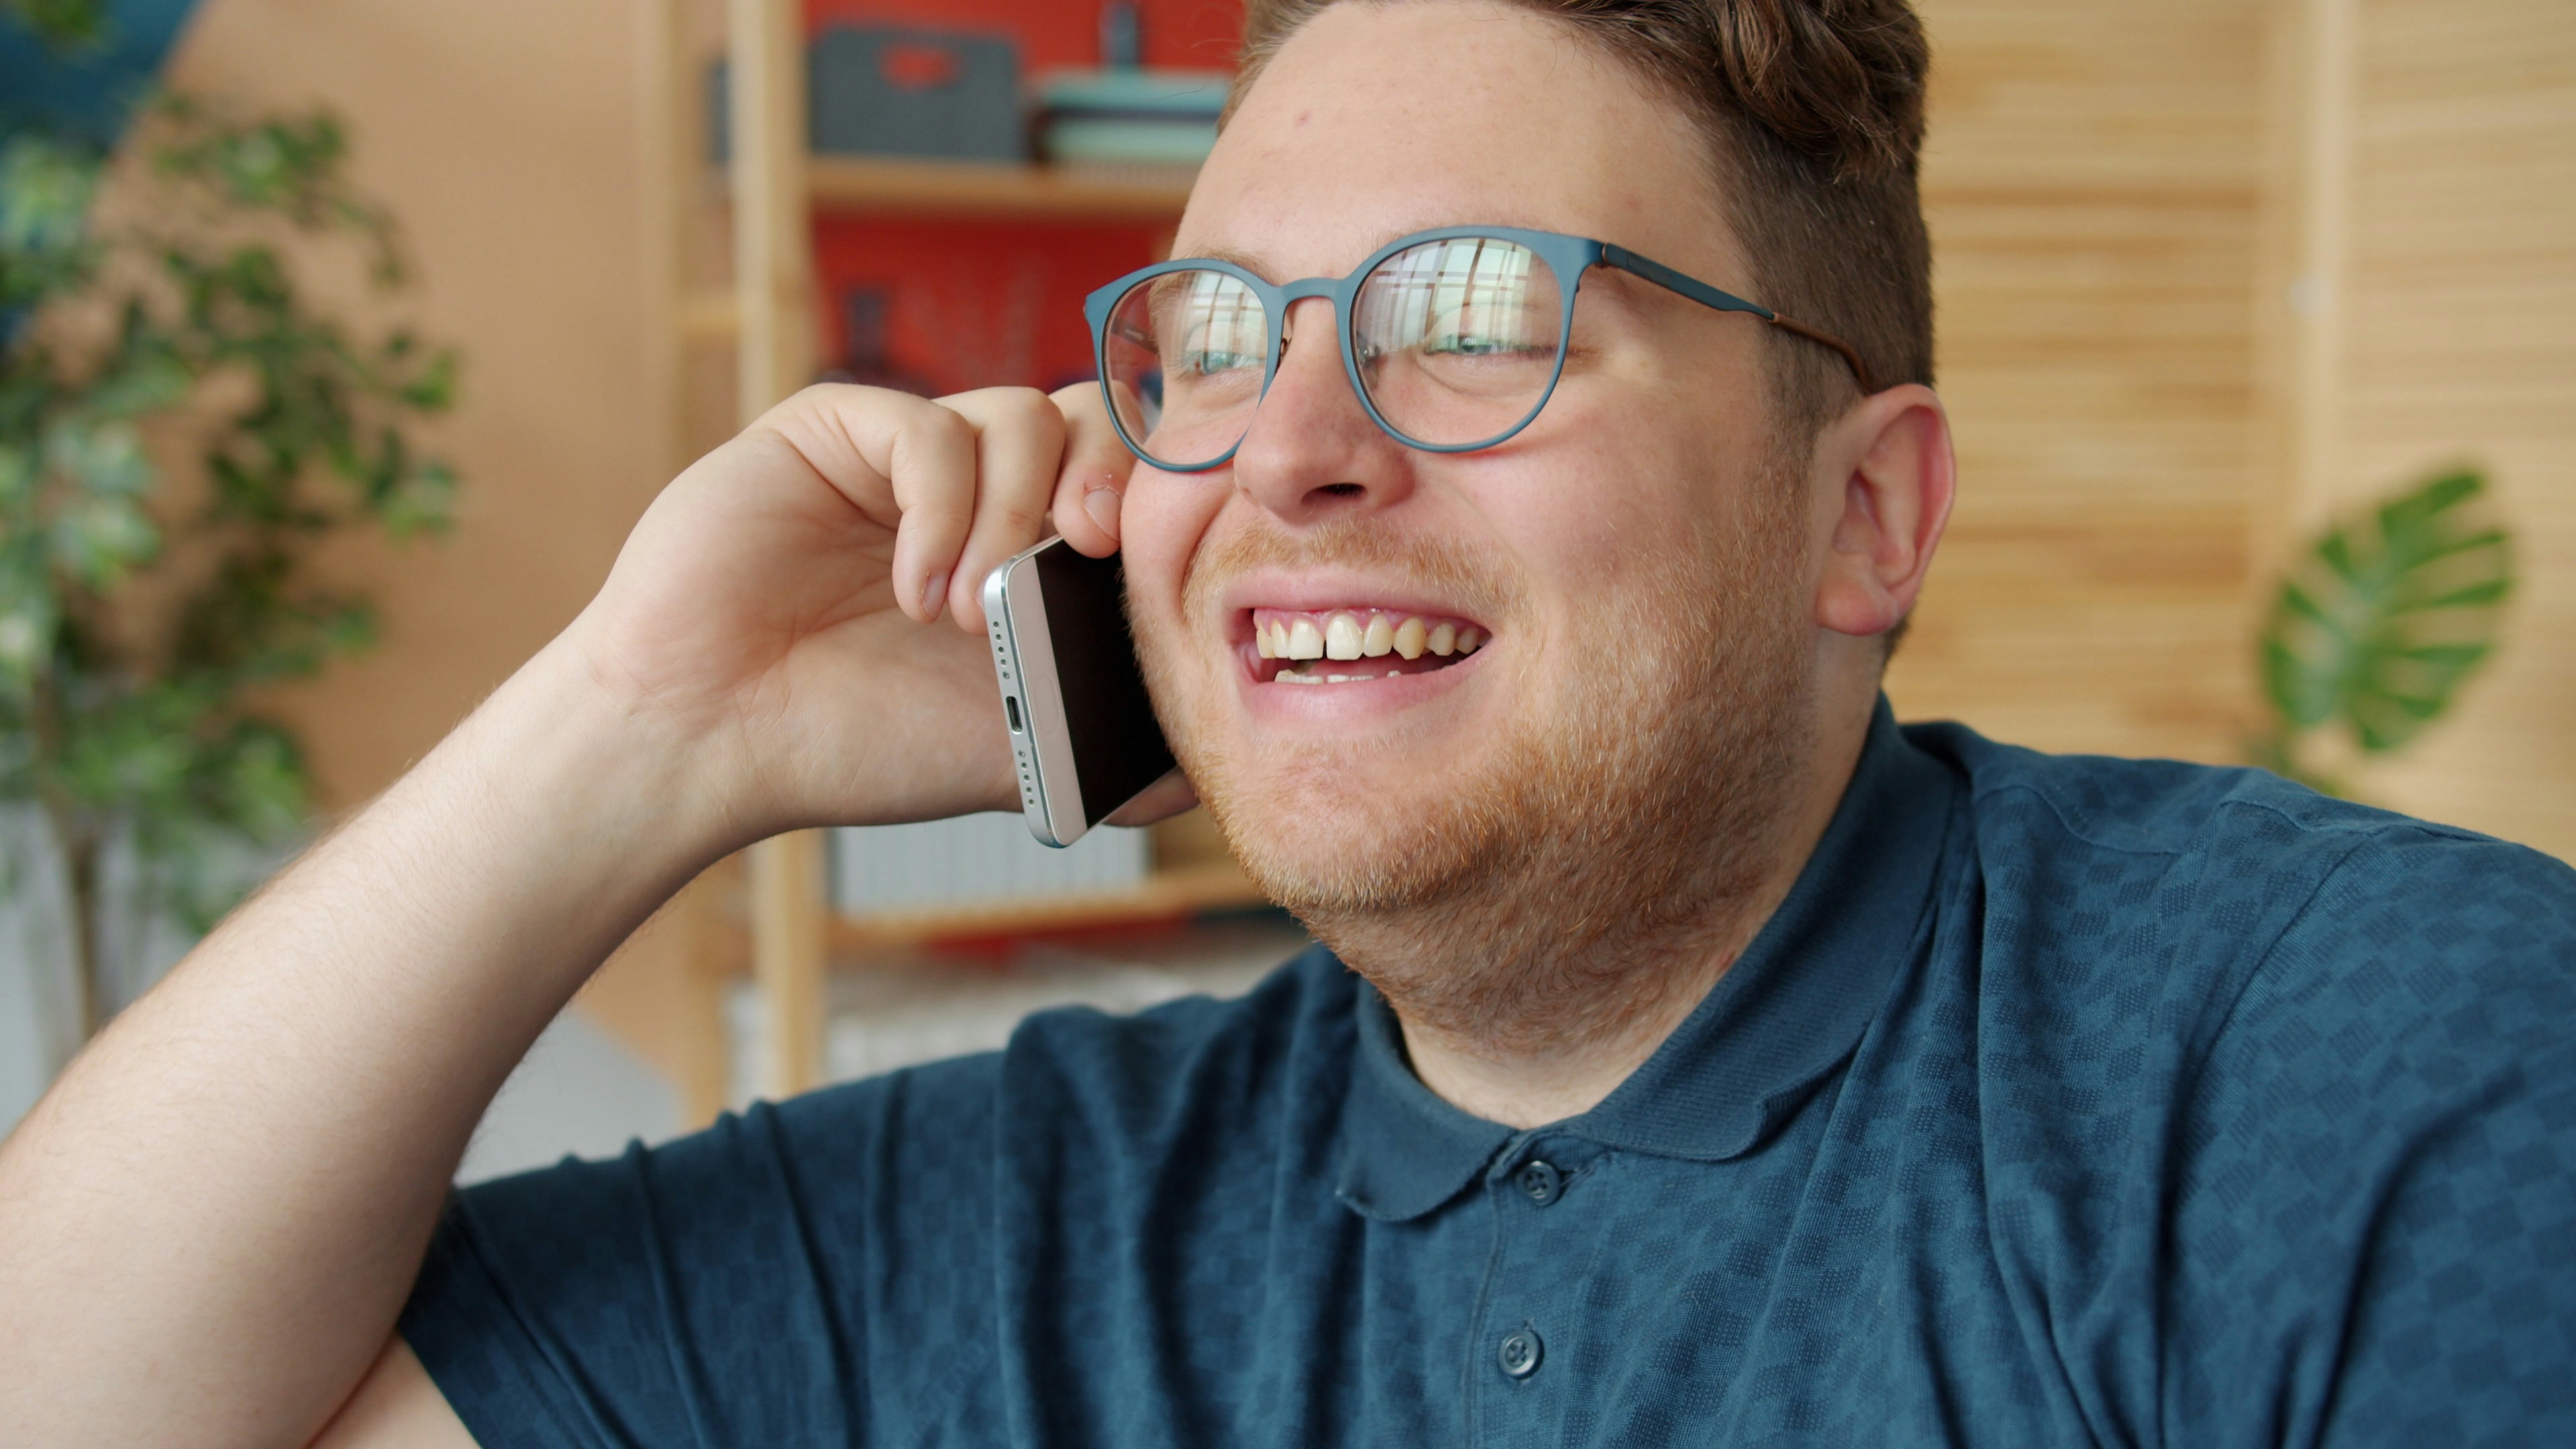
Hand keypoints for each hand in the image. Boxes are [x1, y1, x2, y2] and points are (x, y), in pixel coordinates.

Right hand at [563, 381, 1177, 846]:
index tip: (1148, 566)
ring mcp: (905, 453)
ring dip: (1014, 512)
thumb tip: (1202, 771)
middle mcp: (976, 487)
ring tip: (969, 614)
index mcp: (1030, 546)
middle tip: (1086, 550)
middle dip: (1109, 477)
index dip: (1155, 500)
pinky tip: (914, 589)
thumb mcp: (1013, 751)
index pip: (1127, 476)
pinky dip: (939, 508)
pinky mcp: (833, 429)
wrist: (714, 740)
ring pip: (1018, 413)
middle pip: (1091, 417)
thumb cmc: (855, 743)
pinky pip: (925, 425)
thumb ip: (1108, 753)